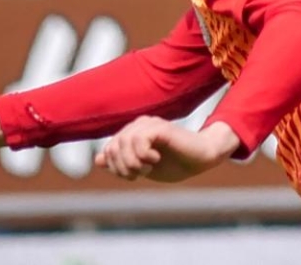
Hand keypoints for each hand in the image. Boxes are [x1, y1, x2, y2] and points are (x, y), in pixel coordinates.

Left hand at [96, 117, 237, 183]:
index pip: (108, 150)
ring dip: (133, 162)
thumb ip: (122, 163)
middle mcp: (139, 125)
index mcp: (133, 134)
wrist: (202, 158)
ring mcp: (150, 124)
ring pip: (124, 142)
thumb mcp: (143, 168)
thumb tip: (98, 158)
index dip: (115, 168)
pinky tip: (155, 159)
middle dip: (123, 167)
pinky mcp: (161, 127)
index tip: (133, 176)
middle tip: (140, 174)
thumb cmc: (175, 164)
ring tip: (147, 168)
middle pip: (113, 147)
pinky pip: (139, 139)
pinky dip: (143, 154)